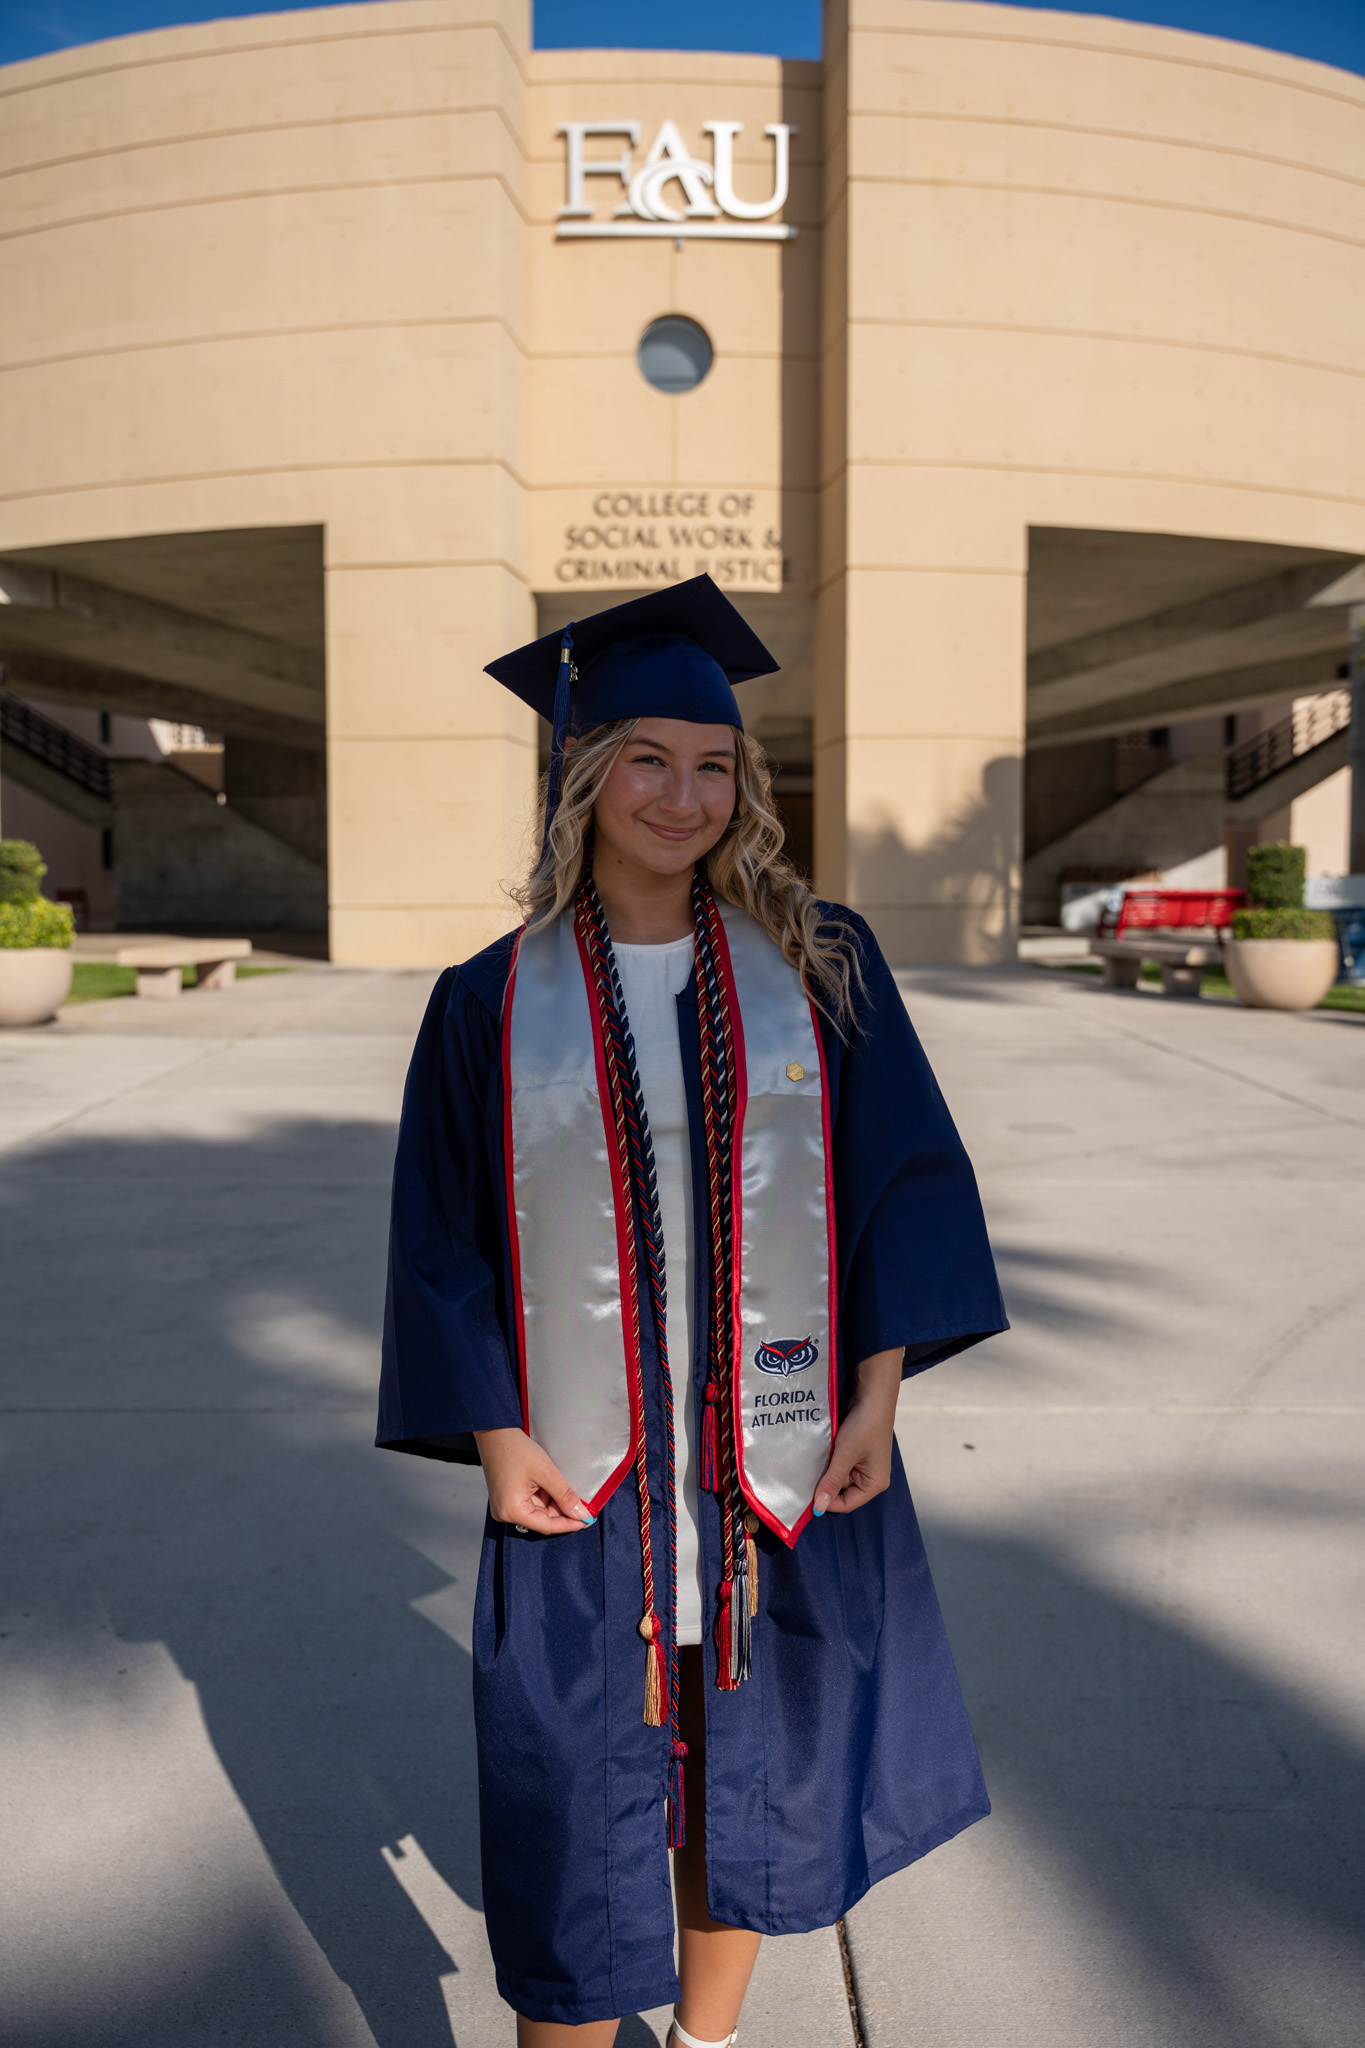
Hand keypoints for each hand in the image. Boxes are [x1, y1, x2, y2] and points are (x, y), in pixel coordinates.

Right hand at [474, 1427, 595, 1535]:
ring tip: (562, 1484)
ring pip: (538, 1511)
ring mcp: (505, 1506)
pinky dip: (544, 1495)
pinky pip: (531, 1502)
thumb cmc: (516, 1450)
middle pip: (542, 1519)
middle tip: (583, 1502)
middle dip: (562, 1510)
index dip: (569, 1524)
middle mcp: (505, 1514)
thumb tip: (582, 1515)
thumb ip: (565, 1496)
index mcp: (512, 1511)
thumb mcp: (546, 1473)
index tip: (588, 1520)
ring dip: (553, 1500)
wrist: (495, 1432)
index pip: (547, 1526)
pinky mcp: (507, 1498)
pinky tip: (550, 1482)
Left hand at [813, 1348, 901, 1516]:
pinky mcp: (857, 1454)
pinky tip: (823, 1453)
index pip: (847, 1504)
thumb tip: (819, 1508)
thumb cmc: (864, 1427)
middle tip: (810, 1474)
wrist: (873, 1397)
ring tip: (817, 1460)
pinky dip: (830, 1460)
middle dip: (826, 1483)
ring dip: (827, 1470)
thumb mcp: (845, 1456)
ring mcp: (864, 1465)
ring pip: (839, 1477)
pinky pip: (840, 1465)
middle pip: (842, 1492)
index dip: (827, 1501)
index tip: (807, 1495)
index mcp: (875, 1484)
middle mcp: (871, 1478)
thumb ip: (832, 1482)